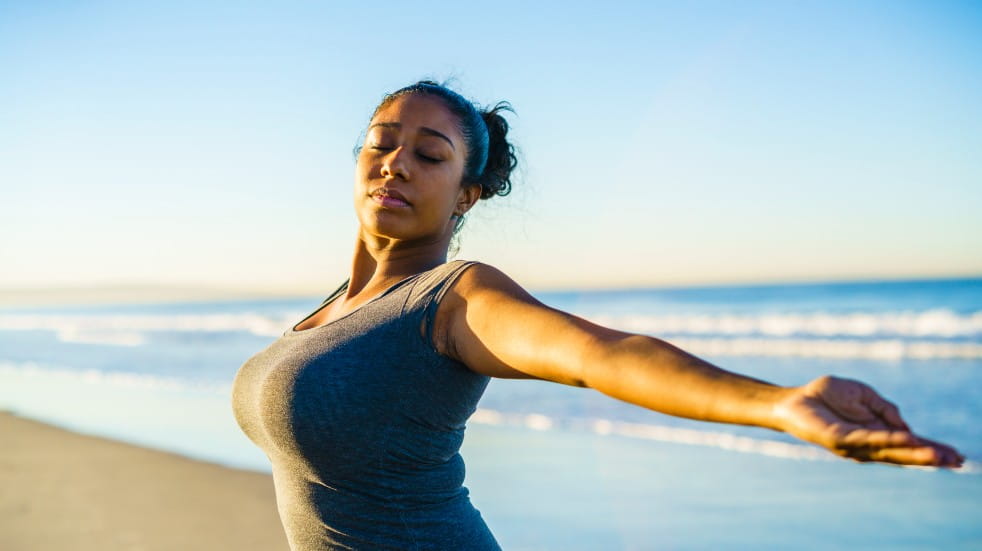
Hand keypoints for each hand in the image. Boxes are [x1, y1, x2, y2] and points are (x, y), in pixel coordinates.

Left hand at [774, 375, 963, 467]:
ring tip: (938, 456)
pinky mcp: (838, 439)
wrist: (794, 398)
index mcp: (874, 434)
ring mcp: (853, 444)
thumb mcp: (864, 395)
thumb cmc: (826, 396)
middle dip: (929, 457)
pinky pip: (867, 438)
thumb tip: (906, 426)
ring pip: (889, 450)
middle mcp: (866, 444)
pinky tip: (905, 439)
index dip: (930, 449)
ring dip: (915, 452)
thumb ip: (885, 409)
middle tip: (956, 461)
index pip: (907, 444)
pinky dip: (888, 438)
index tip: (955, 456)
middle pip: (903, 453)